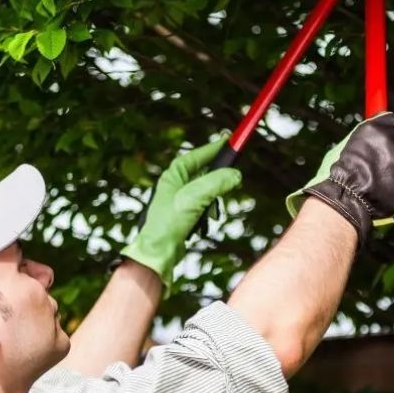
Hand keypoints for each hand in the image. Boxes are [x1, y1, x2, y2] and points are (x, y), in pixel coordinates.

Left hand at [121, 137, 241, 285]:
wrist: (158, 251)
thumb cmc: (169, 223)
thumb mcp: (194, 198)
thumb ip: (215, 183)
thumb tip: (235, 175)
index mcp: (174, 174)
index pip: (197, 155)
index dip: (214, 148)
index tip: (230, 140)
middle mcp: (176, 184)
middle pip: (205, 173)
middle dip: (218, 180)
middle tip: (231, 180)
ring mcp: (180, 199)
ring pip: (208, 191)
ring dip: (214, 200)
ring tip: (211, 211)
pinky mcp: (185, 214)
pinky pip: (204, 206)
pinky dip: (209, 212)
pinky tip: (205, 222)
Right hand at [285, 112, 393, 244]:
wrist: (348, 196)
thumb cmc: (343, 173)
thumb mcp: (349, 145)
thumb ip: (368, 136)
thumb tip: (380, 131)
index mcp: (376, 127)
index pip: (393, 121)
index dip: (390, 132)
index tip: (387, 139)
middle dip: (393, 152)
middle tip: (379, 166)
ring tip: (378, 181)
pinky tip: (385, 190)